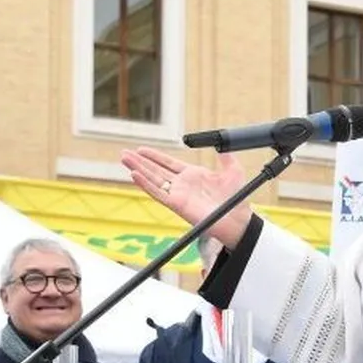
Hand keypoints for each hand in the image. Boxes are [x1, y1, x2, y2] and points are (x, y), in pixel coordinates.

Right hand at [119, 148, 251, 247]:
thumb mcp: (233, 170)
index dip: (154, 156)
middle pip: (156, 170)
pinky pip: (157, 193)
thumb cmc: (237, 198)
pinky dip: (145, 184)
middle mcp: (182, 185)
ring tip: (124, 159)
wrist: (238, 218)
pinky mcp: (176, 204)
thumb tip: (222, 144)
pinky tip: (134, 175)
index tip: (141, 149)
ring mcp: (178, 195)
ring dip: (138, 169)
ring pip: (153, 180)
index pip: (168, 163)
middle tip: (125, 152)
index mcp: (193, 176)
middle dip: (140, 161)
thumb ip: (226, 156)